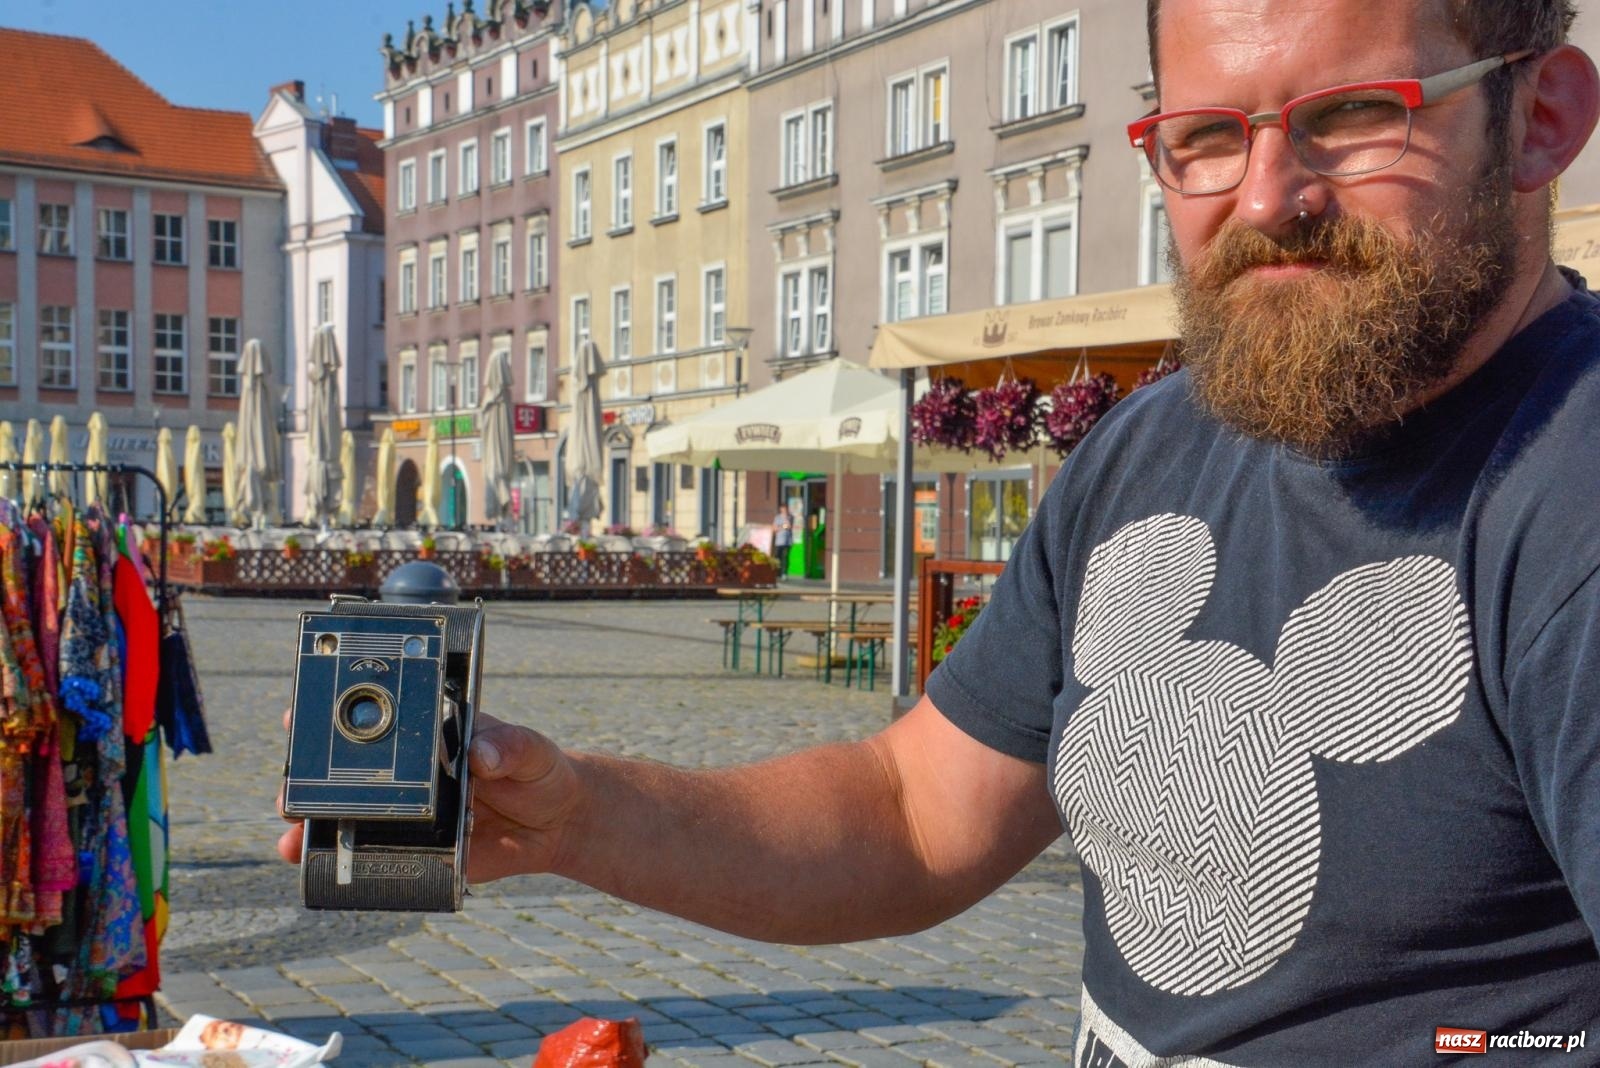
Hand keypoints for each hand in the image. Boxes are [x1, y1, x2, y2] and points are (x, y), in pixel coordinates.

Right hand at [275, 708, 582, 886]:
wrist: (559, 822)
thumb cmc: (539, 769)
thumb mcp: (531, 748)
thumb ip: (509, 745)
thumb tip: (481, 753)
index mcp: (426, 731)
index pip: (371, 718)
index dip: (329, 715)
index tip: (297, 718)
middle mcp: (404, 771)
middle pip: (342, 772)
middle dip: (306, 782)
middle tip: (290, 795)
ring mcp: (406, 813)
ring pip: (346, 820)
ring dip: (313, 833)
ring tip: (293, 845)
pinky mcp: (419, 851)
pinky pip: (376, 859)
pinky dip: (349, 867)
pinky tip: (327, 874)